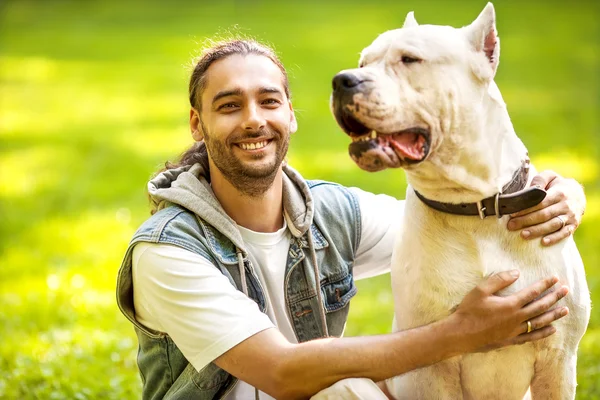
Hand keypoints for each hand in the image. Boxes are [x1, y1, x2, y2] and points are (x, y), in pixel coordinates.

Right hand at [450, 270, 568, 352]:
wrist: (461, 334)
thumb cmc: (469, 310)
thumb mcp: (480, 290)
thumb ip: (499, 280)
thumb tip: (516, 272)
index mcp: (510, 304)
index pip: (532, 292)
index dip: (544, 284)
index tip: (555, 278)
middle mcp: (516, 318)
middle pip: (540, 306)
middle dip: (554, 297)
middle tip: (566, 290)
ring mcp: (515, 330)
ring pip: (540, 322)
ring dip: (554, 315)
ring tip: (565, 310)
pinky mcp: (511, 340)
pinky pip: (532, 336)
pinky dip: (543, 332)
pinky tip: (552, 329)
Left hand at [507, 170, 585, 245]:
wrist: (578, 194)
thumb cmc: (557, 185)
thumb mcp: (550, 177)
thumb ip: (540, 179)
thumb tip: (532, 188)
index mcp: (558, 193)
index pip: (540, 202)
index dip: (526, 209)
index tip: (513, 213)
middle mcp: (565, 205)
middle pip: (544, 215)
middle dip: (526, 221)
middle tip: (511, 225)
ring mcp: (570, 216)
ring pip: (552, 225)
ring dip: (537, 231)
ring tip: (522, 235)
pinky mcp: (573, 225)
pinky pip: (564, 233)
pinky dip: (555, 238)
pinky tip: (543, 242)